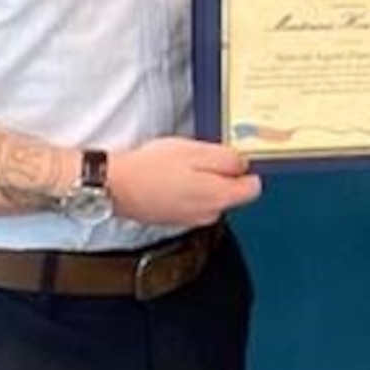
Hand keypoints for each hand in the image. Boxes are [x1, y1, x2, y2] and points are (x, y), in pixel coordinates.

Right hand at [110, 136, 262, 226]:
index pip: (253, 188)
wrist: (117, 186)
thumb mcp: (196, 151)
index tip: (233, 156)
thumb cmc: (153, 168)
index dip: (245, 168)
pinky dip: (185, 187)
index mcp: (219, 197)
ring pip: (209, 194)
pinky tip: (169, 175)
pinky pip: (190, 200)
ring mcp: (191, 218)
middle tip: (199, 155)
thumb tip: (244, 164)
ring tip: (179, 163)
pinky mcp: (174, 218)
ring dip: (202, 179)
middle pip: (230, 190)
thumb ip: (227, 159)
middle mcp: (209, 213)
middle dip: (221, 172)